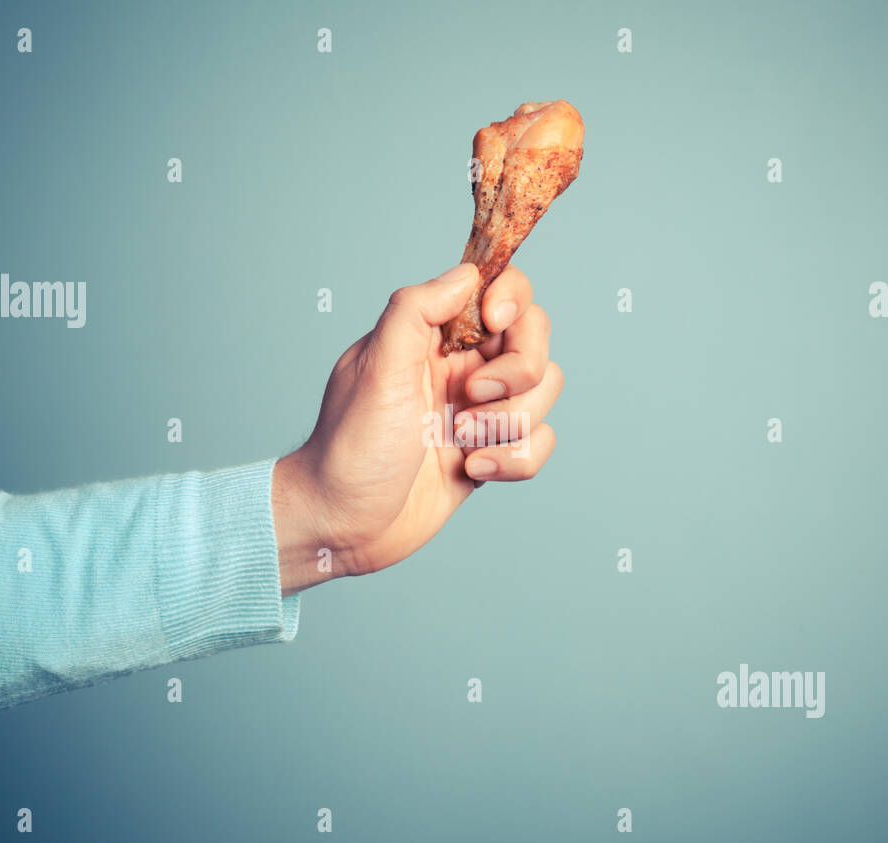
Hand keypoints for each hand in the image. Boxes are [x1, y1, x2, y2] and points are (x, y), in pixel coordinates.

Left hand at [272, 263, 563, 594]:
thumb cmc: (350, 446)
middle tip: (471, 397)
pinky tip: (471, 471)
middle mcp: (463, 366)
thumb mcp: (376, 366)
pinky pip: (539, 443)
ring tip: (460, 445)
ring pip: (543, 394)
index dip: (511, 299)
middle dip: (518, 373)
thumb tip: (466, 275)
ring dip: (509, 423)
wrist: (344, 523)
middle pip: (535, 341)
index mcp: (434, 336)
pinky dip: (514, 460)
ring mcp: (480, 410)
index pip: (500, 291)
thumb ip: (416, 309)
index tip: (492, 324)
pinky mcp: (492, 453)